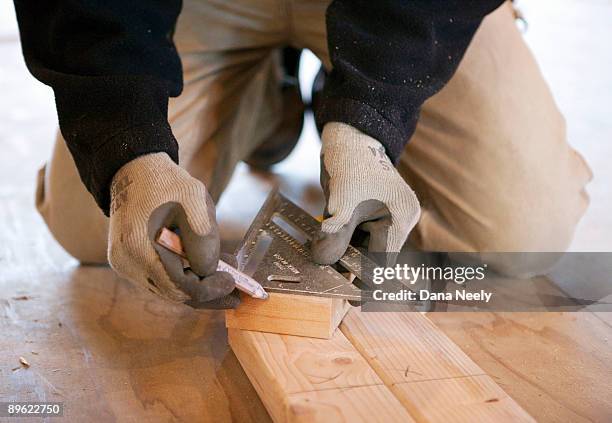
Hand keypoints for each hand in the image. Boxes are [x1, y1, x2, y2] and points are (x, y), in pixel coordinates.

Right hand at [108, 153, 238, 308]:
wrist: (136, 173)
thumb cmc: (166, 184)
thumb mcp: (194, 202)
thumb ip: (203, 239)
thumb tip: (209, 271)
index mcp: (140, 247)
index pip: (180, 286)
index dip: (210, 289)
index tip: (232, 283)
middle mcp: (127, 263)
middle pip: (174, 293)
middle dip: (207, 291)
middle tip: (234, 289)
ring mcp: (125, 265)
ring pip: (168, 288)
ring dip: (196, 283)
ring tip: (224, 273)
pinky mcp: (128, 263)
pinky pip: (160, 278)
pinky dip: (183, 275)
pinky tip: (202, 267)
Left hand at [311, 123, 420, 263]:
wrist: (349, 136)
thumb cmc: (350, 162)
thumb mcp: (340, 203)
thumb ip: (335, 235)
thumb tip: (323, 262)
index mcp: (401, 217)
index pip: (384, 260)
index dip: (365, 277)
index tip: (349, 294)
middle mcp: (401, 219)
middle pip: (376, 255)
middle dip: (352, 263)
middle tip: (329, 273)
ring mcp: (390, 216)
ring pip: (366, 246)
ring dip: (346, 251)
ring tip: (326, 253)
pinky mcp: (377, 213)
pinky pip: (362, 234)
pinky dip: (346, 239)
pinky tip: (331, 239)